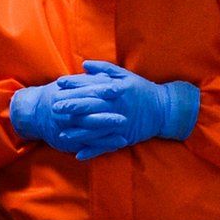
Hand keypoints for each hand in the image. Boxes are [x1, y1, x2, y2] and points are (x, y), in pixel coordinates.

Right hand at [8, 81, 128, 155]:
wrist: (33, 114)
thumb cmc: (56, 95)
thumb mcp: (69, 84)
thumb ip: (88, 81)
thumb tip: (108, 76)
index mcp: (65, 95)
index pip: (86, 92)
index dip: (102, 91)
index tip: (119, 90)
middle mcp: (64, 113)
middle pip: (87, 115)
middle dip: (105, 118)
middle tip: (124, 118)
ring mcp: (66, 129)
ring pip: (87, 132)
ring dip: (106, 135)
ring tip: (124, 136)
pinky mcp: (68, 142)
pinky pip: (87, 145)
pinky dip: (103, 145)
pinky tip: (118, 144)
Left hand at [49, 60, 200, 159]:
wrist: (164, 109)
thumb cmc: (143, 90)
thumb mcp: (125, 76)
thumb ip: (104, 69)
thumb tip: (85, 64)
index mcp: (116, 89)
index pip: (91, 86)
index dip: (74, 85)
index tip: (59, 84)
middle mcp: (116, 106)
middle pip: (91, 106)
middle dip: (72, 106)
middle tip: (55, 107)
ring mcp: (119, 123)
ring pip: (95, 129)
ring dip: (78, 133)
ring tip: (61, 135)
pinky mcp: (124, 137)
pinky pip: (106, 145)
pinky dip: (92, 151)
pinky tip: (78, 155)